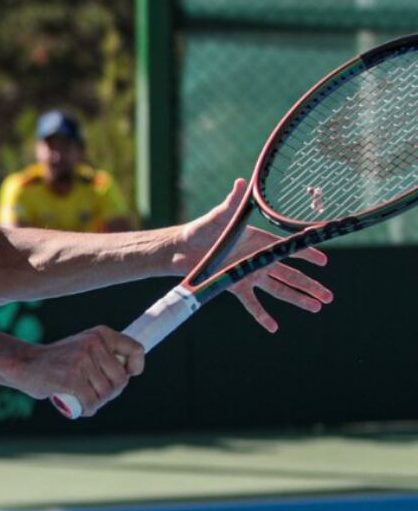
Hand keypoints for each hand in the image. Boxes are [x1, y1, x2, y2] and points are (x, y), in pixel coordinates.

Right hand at [14, 326, 145, 416]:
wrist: (24, 364)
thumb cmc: (58, 360)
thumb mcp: (83, 346)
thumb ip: (105, 354)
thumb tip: (132, 371)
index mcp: (100, 334)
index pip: (136, 349)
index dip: (135, 367)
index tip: (128, 374)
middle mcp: (93, 344)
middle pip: (121, 379)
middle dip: (111, 391)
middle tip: (96, 393)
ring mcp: (82, 361)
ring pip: (106, 393)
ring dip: (97, 402)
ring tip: (84, 399)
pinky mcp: (71, 379)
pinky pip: (91, 402)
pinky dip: (87, 409)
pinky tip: (79, 408)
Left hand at [177, 179, 333, 331]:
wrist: (180, 248)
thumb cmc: (202, 228)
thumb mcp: (220, 215)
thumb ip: (233, 203)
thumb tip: (242, 182)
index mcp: (259, 241)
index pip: (289, 249)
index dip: (308, 254)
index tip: (325, 261)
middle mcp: (257, 259)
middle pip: (290, 274)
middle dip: (310, 284)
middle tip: (329, 296)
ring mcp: (248, 274)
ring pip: (279, 289)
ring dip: (298, 299)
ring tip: (317, 307)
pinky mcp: (235, 285)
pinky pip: (252, 303)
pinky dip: (262, 315)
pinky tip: (274, 327)